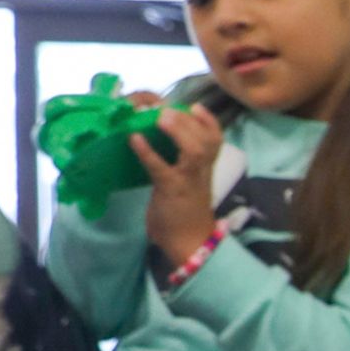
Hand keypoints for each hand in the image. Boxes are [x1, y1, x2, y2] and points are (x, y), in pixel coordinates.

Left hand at [134, 101, 226, 262]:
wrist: (189, 244)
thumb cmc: (184, 214)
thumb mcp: (188, 183)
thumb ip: (180, 163)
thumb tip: (157, 141)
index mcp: (205, 168)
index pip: (215, 139)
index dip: (208, 121)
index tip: (195, 106)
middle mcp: (201, 172)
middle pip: (207, 140)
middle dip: (189, 121)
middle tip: (168, 110)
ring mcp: (188, 181)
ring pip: (193, 151)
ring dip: (178, 131)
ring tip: (160, 117)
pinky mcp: (171, 191)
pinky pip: (160, 168)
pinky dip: (147, 152)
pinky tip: (134, 139)